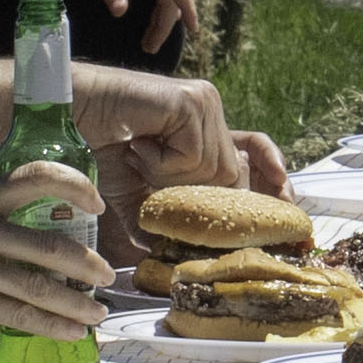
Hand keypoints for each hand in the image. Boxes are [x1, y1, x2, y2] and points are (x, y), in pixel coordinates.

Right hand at [0, 170, 109, 345]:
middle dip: (88, 264)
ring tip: (97, 312)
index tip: (97, 205)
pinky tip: (71, 331)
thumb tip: (50, 229)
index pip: (36, 177)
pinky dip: (51, 325)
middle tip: (107, 275)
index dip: (75, 187)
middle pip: (50, 245)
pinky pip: (20, 315)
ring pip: (40, 287)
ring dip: (77, 302)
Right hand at [73, 64, 267, 262]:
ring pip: (211, 169)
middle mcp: (210, 115)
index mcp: (204, 134)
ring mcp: (204, 105)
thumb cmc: (101, 153)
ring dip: (167, 176)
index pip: (254, 151)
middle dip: (193, 192)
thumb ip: (165, 224)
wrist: (72, 119)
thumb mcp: (138, 199)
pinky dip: (162, 162)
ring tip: (137, 154)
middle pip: (229, 175)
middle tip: (148, 174)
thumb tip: (183, 261)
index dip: (272, 176)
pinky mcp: (193, 101)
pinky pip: (193, 155)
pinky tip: (139, 144)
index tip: (290, 202)